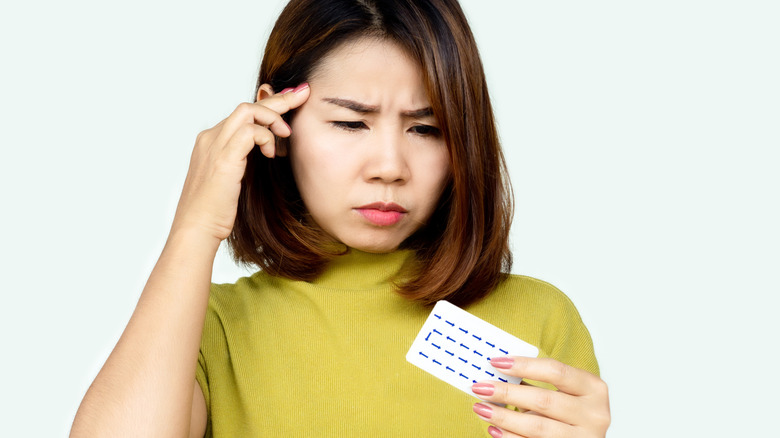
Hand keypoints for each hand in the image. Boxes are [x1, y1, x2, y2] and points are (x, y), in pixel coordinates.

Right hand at [171, 83, 310, 241]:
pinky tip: (272, 153)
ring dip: (274, 117)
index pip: (243, 113)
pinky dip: (266, 137)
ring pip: (249, 110)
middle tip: (303, 93)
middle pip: (248, 106)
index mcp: (212, 141)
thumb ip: (244, 160)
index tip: (291, 101)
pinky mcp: (224, 157)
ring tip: (287, 133)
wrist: (196, 229)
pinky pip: (250, 131)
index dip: (269, 105)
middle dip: (279, 99)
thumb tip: (268, 149)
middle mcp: (211, 138)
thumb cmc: (215, 211)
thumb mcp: (232, 179)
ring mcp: (215, 145)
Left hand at [471, 356, 609, 437]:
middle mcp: (594, 415)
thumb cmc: (570, 413)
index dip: (524, 365)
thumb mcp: (562, 393)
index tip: (496, 362)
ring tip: (481, 408)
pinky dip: (509, 437)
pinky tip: (494, 429)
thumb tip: (496, 372)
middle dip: (507, 393)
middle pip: (544, 400)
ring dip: (503, 417)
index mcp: (594, 389)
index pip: (555, 371)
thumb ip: (536, 382)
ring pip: (537, 427)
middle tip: (481, 387)